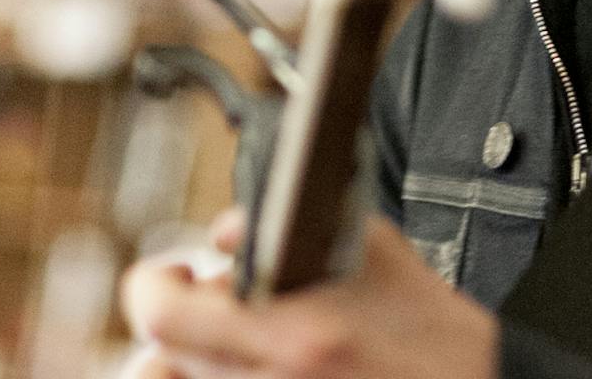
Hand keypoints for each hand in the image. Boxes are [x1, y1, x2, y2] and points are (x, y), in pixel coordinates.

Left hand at [120, 210, 497, 378]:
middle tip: (208, 310)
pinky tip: (259, 368)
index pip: (160, 313)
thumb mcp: (374, 252)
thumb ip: (291, 228)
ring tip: (229, 347)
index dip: (155, 283)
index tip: (180, 273)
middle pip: (156, 362)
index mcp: (293, 336)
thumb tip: (223, 234)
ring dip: (189, 365)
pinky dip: (222, 377)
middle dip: (177, 325)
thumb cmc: (437, 335)